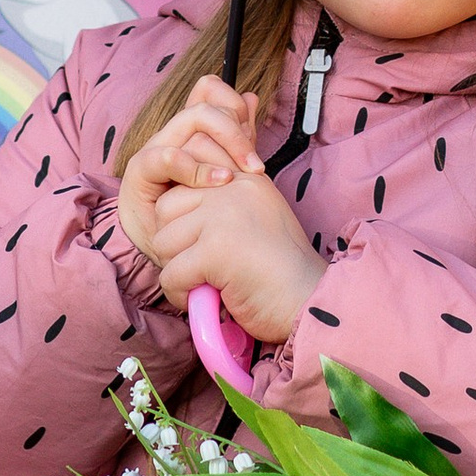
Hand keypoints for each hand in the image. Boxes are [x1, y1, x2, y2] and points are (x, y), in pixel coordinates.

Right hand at [117, 79, 259, 266]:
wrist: (162, 246)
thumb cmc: (192, 212)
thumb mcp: (222, 173)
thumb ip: (236, 139)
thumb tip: (251, 97)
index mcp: (190, 130)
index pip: (208, 89)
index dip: (233, 101)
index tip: (253, 133)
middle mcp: (173, 133)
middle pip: (206, 104)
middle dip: (237, 130)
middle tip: (256, 166)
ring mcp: (156, 147)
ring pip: (192, 120)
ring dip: (226, 144)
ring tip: (242, 174)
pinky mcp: (141, 170)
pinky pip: (168, 156)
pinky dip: (197, 169)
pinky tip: (220, 182)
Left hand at [146, 165, 318, 346]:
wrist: (312, 303)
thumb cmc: (283, 272)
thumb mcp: (257, 220)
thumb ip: (224, 206)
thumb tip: (170, 212)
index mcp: (245, 178)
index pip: (187, 172)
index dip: (182, 214)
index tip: (201, 241)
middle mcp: (233, 187)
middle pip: (166, 208)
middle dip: (174, 243)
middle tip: (199, 267)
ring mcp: (223, 216)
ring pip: (163, 241)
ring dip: (177, 270)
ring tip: (205, 285)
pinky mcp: (215, 250)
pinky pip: (171, 274)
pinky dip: (181, 295)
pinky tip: (207, 302)